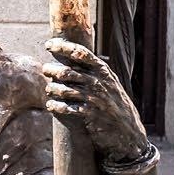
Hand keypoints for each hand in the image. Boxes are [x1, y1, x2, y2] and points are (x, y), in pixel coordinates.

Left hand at [42, 38, 146, 162]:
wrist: (128, 129)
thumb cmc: (113, 102)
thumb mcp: (108, 82)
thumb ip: (92, 71)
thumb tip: (70, 57)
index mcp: (103, 71)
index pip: (81, 53)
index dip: (63, 47)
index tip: (49, 45)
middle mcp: (99, 82)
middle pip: (68, 72)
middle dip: (52, 70)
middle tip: (45, 70)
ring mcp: (94, 98)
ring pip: (65, 90)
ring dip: (53, 89)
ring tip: (49, 90)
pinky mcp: (90, 114)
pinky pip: (68, 108)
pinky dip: (56, 106)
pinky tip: (51, 105)